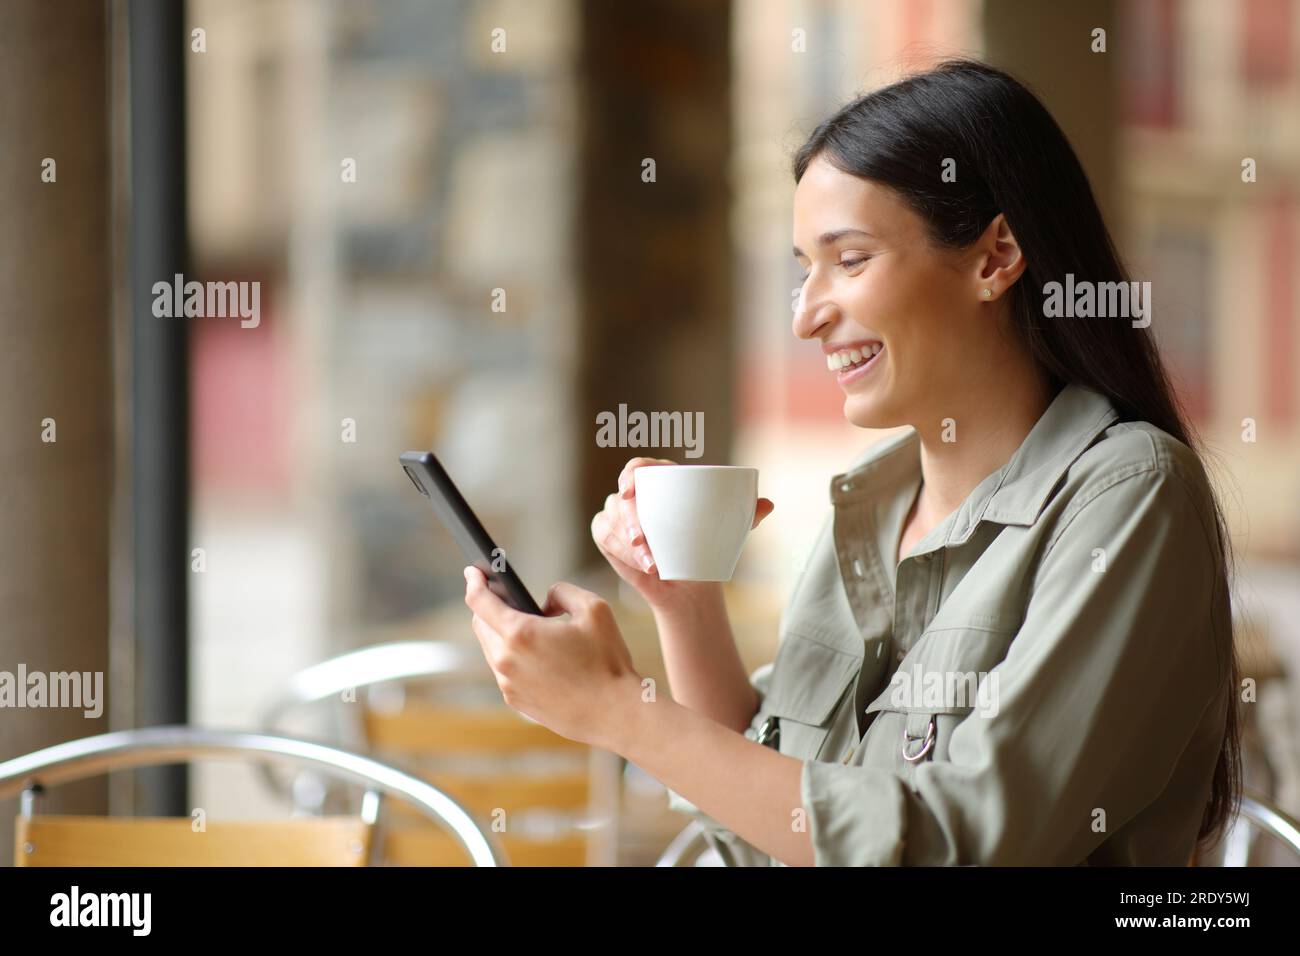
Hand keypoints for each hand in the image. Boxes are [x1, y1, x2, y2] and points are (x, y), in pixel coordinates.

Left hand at [463, 566, 641, 749]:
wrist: (613, 712)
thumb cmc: (606, 662)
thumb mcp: (593, 609)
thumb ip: (562, 592)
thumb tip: (545, 602)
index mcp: (520, 633)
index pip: (479, 601)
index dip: (474, 581)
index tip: (474, 572)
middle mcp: (506, 660)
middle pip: (480, 624)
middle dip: (488, 606)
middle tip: (504, 596)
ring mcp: (508, 684)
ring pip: (491, 648)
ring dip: (500, 632)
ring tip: (525, 625)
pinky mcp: (515, 701)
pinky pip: (504, 670)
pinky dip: (512, 656)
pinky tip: (535, 654)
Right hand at [590, 457, 774, 610]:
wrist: (690, 580)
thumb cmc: (708, 546)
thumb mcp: (730, 530)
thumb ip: (748, 514)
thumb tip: (767, 505)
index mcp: (662, 480)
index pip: (638, 468)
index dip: (630, 474)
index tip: (630, 490)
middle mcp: (636, 494)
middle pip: (622, 498)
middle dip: (628, 521)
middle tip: (643, 543)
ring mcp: (618, 515)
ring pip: (612, 522)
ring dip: (627, 545)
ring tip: (651, 565)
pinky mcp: (608, 536)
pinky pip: (606, 539)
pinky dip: (620, 554)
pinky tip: (639, 566)